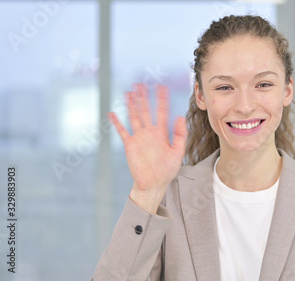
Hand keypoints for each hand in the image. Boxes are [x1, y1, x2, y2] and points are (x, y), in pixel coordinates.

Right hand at [109, 84, 187, 213]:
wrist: (154, 183)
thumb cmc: (167, 169)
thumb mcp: (178, 152)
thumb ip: (180, 135)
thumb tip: (180, 117)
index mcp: (162, 132)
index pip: (161, 111)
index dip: (161, 99)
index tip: (161, 87)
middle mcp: (149, 132)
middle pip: (145, 110)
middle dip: (144, 98)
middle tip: (141, 84)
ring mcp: (139, 137)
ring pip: (134, 117)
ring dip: (131, 105)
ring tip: (129, 92)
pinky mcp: (130, 145)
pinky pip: (122, 131)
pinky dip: (117, 123)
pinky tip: (112, 113)